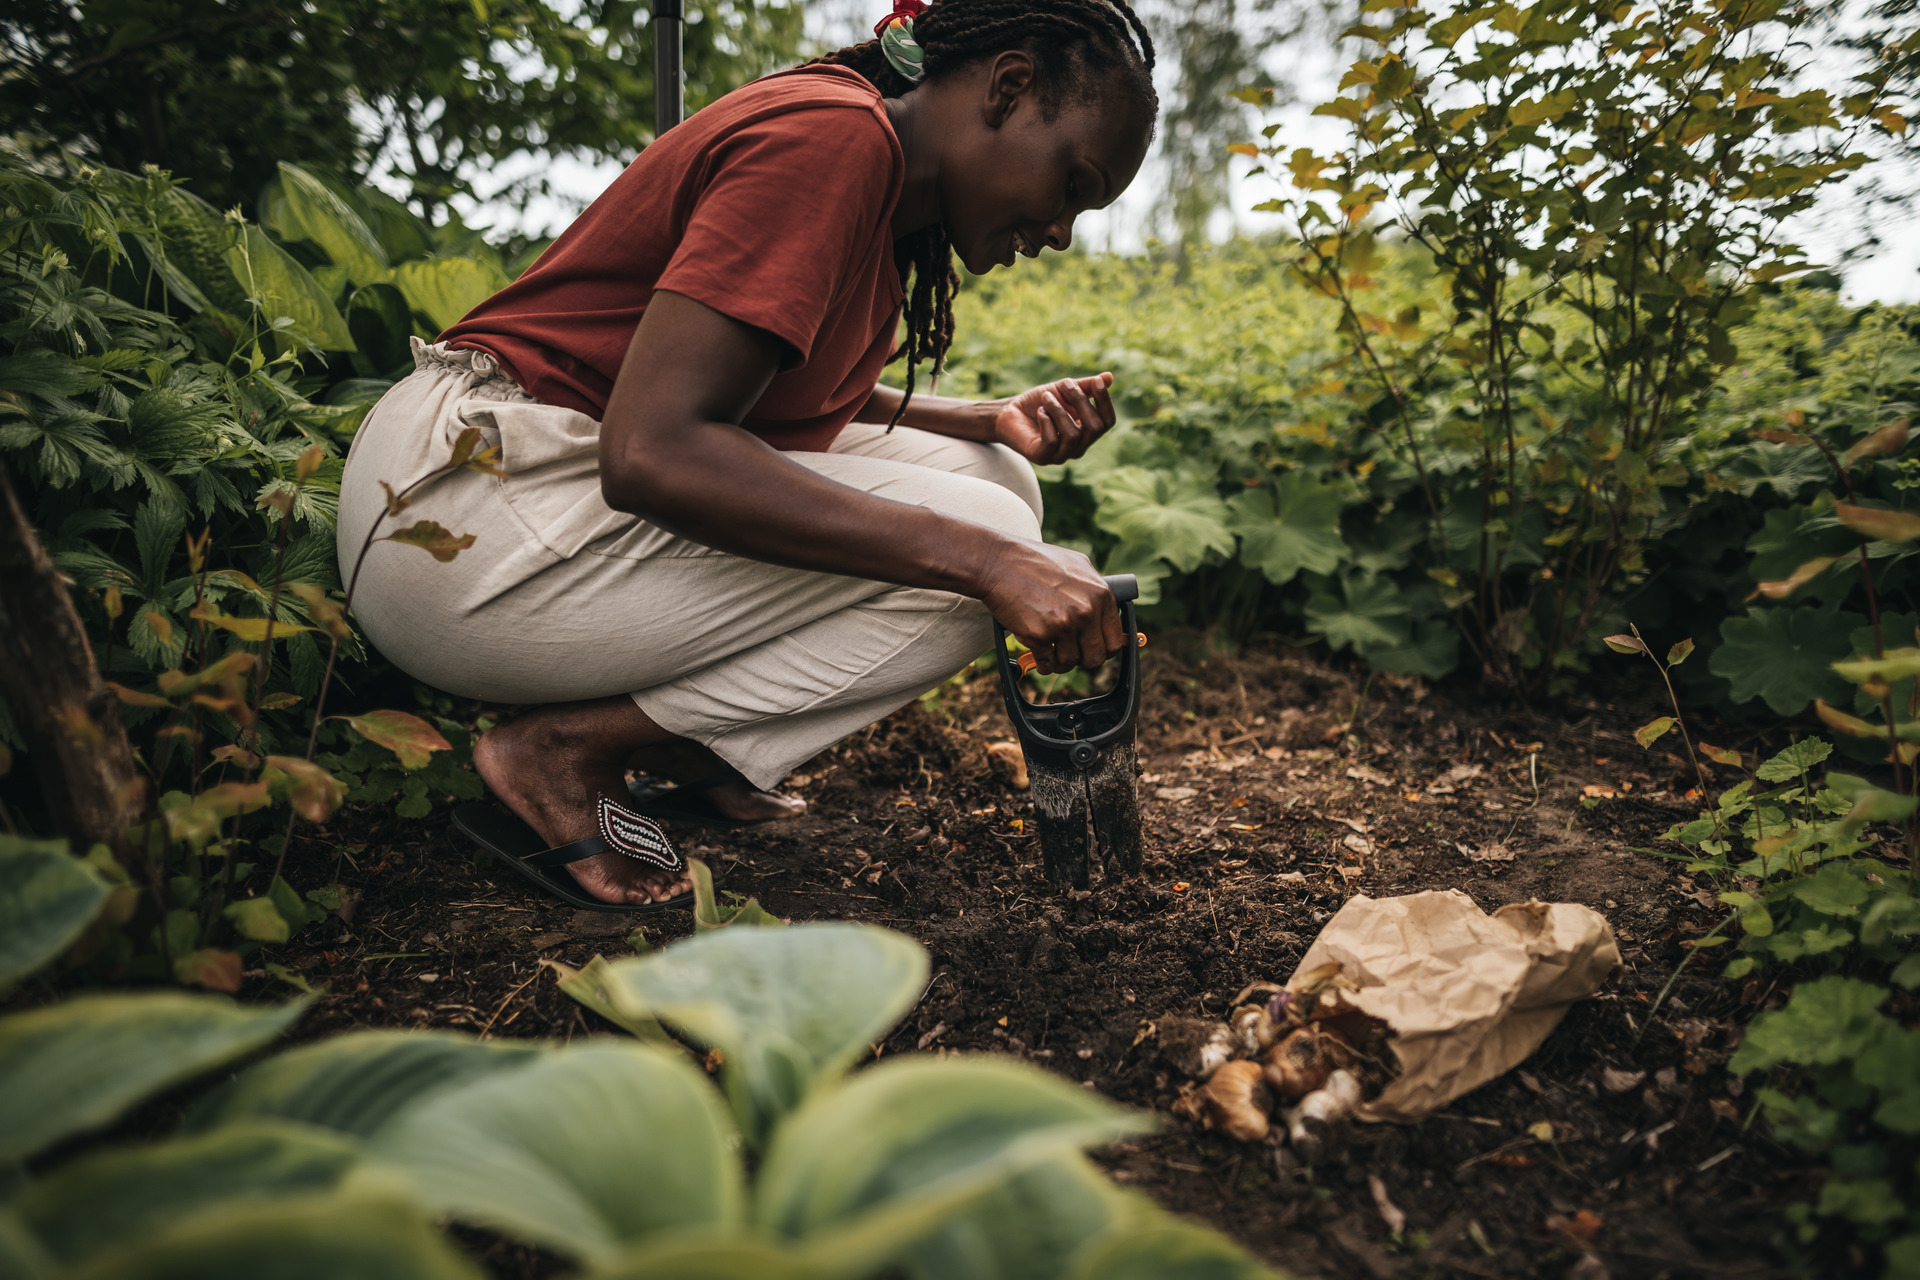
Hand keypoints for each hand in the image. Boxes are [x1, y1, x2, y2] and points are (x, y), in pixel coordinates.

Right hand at [979, 539, 1124, 672]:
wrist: (998, 562)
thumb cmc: (1034, 562)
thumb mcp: (1076, 566)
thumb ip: (1095, 591)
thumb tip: (1110, 612)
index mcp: (1100, 595)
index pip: (1114, 640)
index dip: (1103, 649)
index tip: (1092, 649)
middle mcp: (1086, 610)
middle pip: (1095, 657)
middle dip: (1083, 660)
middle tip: (1071, 654)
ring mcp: (1063, 624)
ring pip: (1070, 662)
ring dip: (1060, 662)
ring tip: (1051, 652)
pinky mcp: (1039, 635)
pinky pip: (1047, 663)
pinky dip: (1043, 664)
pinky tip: (1039, 656)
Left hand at [992, 373, 1117, 465]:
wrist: (1009, 412)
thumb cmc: (1039, 402)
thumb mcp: (1064, 390)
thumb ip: (1085, 386)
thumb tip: (1109, 377)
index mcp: (1087, 432)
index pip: (1107, 422)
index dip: (1105, 402)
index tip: (1097, 382)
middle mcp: (1078, 447)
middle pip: (1094, 428)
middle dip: (1081, 402)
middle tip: (1064, 384)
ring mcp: (1061, 455)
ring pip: (1073, 434)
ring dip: (1058, 410)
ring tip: (1046, 398)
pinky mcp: (1042, 457)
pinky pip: (1052, 441)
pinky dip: (1046, 421)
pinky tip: (1039, 412)